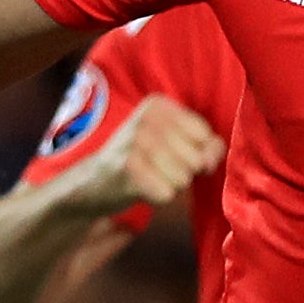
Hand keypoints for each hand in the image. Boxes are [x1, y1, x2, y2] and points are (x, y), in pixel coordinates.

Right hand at [59, 96, 223, 218]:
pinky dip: (158, 197)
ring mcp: (135, 142)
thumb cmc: (143, 160)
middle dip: (183, 172)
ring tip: (148, 176)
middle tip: (155, 168)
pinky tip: (141, 188)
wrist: (93, 181)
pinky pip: (167, 194)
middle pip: (196, 159)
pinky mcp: (127, 169)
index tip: (171, 153)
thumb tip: (210, 160)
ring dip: (170, 186)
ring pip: (183, 179)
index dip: (196, 153)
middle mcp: (146, 118)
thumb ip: (208, 146)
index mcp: (158, 104)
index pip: (204, 135)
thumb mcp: (176, 142)